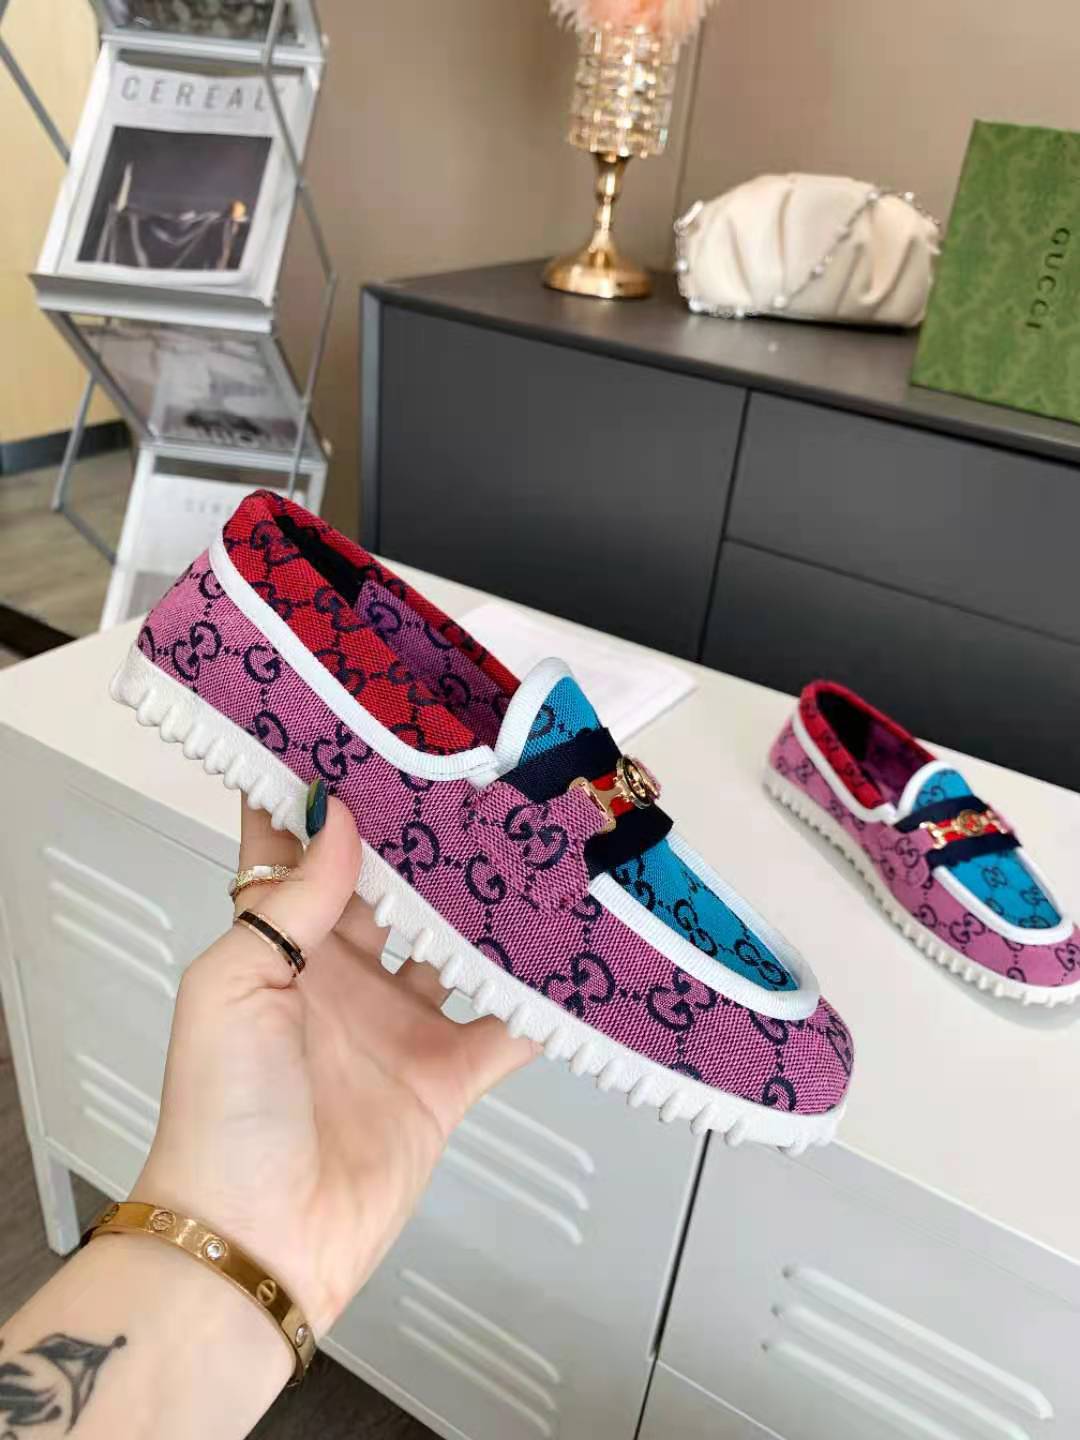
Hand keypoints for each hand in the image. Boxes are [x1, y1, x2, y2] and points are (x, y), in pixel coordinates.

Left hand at [133, 788, 535, 1336]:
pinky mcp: (447, 1078)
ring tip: (537, 851)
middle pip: (396, 893)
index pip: (303, 856)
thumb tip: (338, 817)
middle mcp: (344, 976)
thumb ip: (291, 903)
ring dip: (490, 912)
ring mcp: (400, 1026)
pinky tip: (576, 957)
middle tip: (479, 784)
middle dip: (429, 845)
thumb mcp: (233, 987)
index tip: (366, 741)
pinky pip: (504, 1029)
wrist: (259, 1238)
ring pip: (457, 949)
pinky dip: (540, 1003)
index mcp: (281, 946)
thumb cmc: (223, 1107)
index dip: (326, 801)